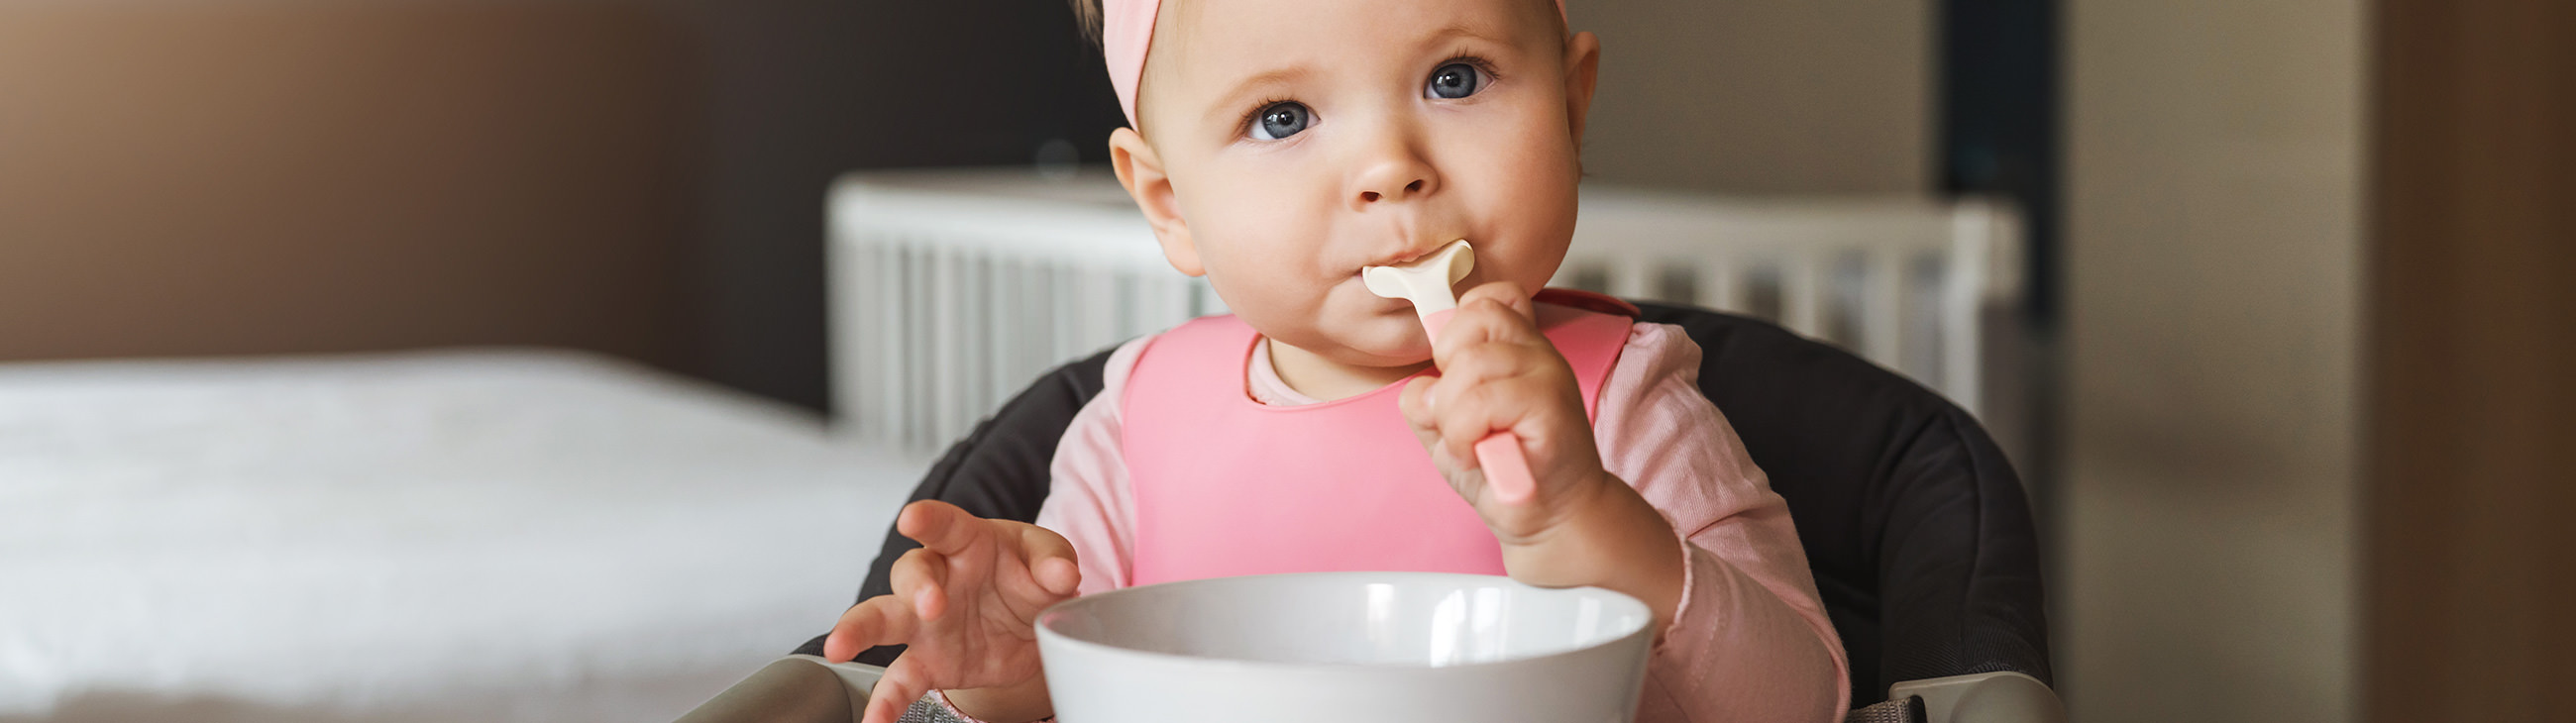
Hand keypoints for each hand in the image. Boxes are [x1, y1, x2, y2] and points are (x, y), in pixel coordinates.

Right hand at [821, 500, 1080, 722]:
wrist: (1030, 624)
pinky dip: (885, 700)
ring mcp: (925, 623)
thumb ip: (1053, 561)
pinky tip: (874, 719)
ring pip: (881, 620)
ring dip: (859, 631)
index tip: (911, 519)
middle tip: (929, 605)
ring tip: (838, 648)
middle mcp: (937, 579)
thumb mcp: (1049, 560)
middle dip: (915, 587)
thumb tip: (1063, 574)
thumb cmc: (1029, 575)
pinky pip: (899, 680)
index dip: (928, 519)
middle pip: (909, 573)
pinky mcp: (928, 662)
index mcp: (966, 542)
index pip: (944, 525)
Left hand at [1396, 281, 1615, 543]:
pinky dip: (1463, 436)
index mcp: (1518, 348)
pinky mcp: (1550, 409)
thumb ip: (1427, 400)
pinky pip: (1480, 403)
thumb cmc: (1502, 470)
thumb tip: (1421, 387)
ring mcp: (1549, 377)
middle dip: (1445, 381)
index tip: (1453, 374)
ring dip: (1452, 416)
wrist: (1550, 518)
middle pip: (1467, 326)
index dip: (1455, 329)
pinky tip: (1480, 457)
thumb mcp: (1448, 428)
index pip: (1488, 298)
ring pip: (1469, 366)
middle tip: (1459, 421)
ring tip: (1471, 445)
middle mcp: (1538, 353)